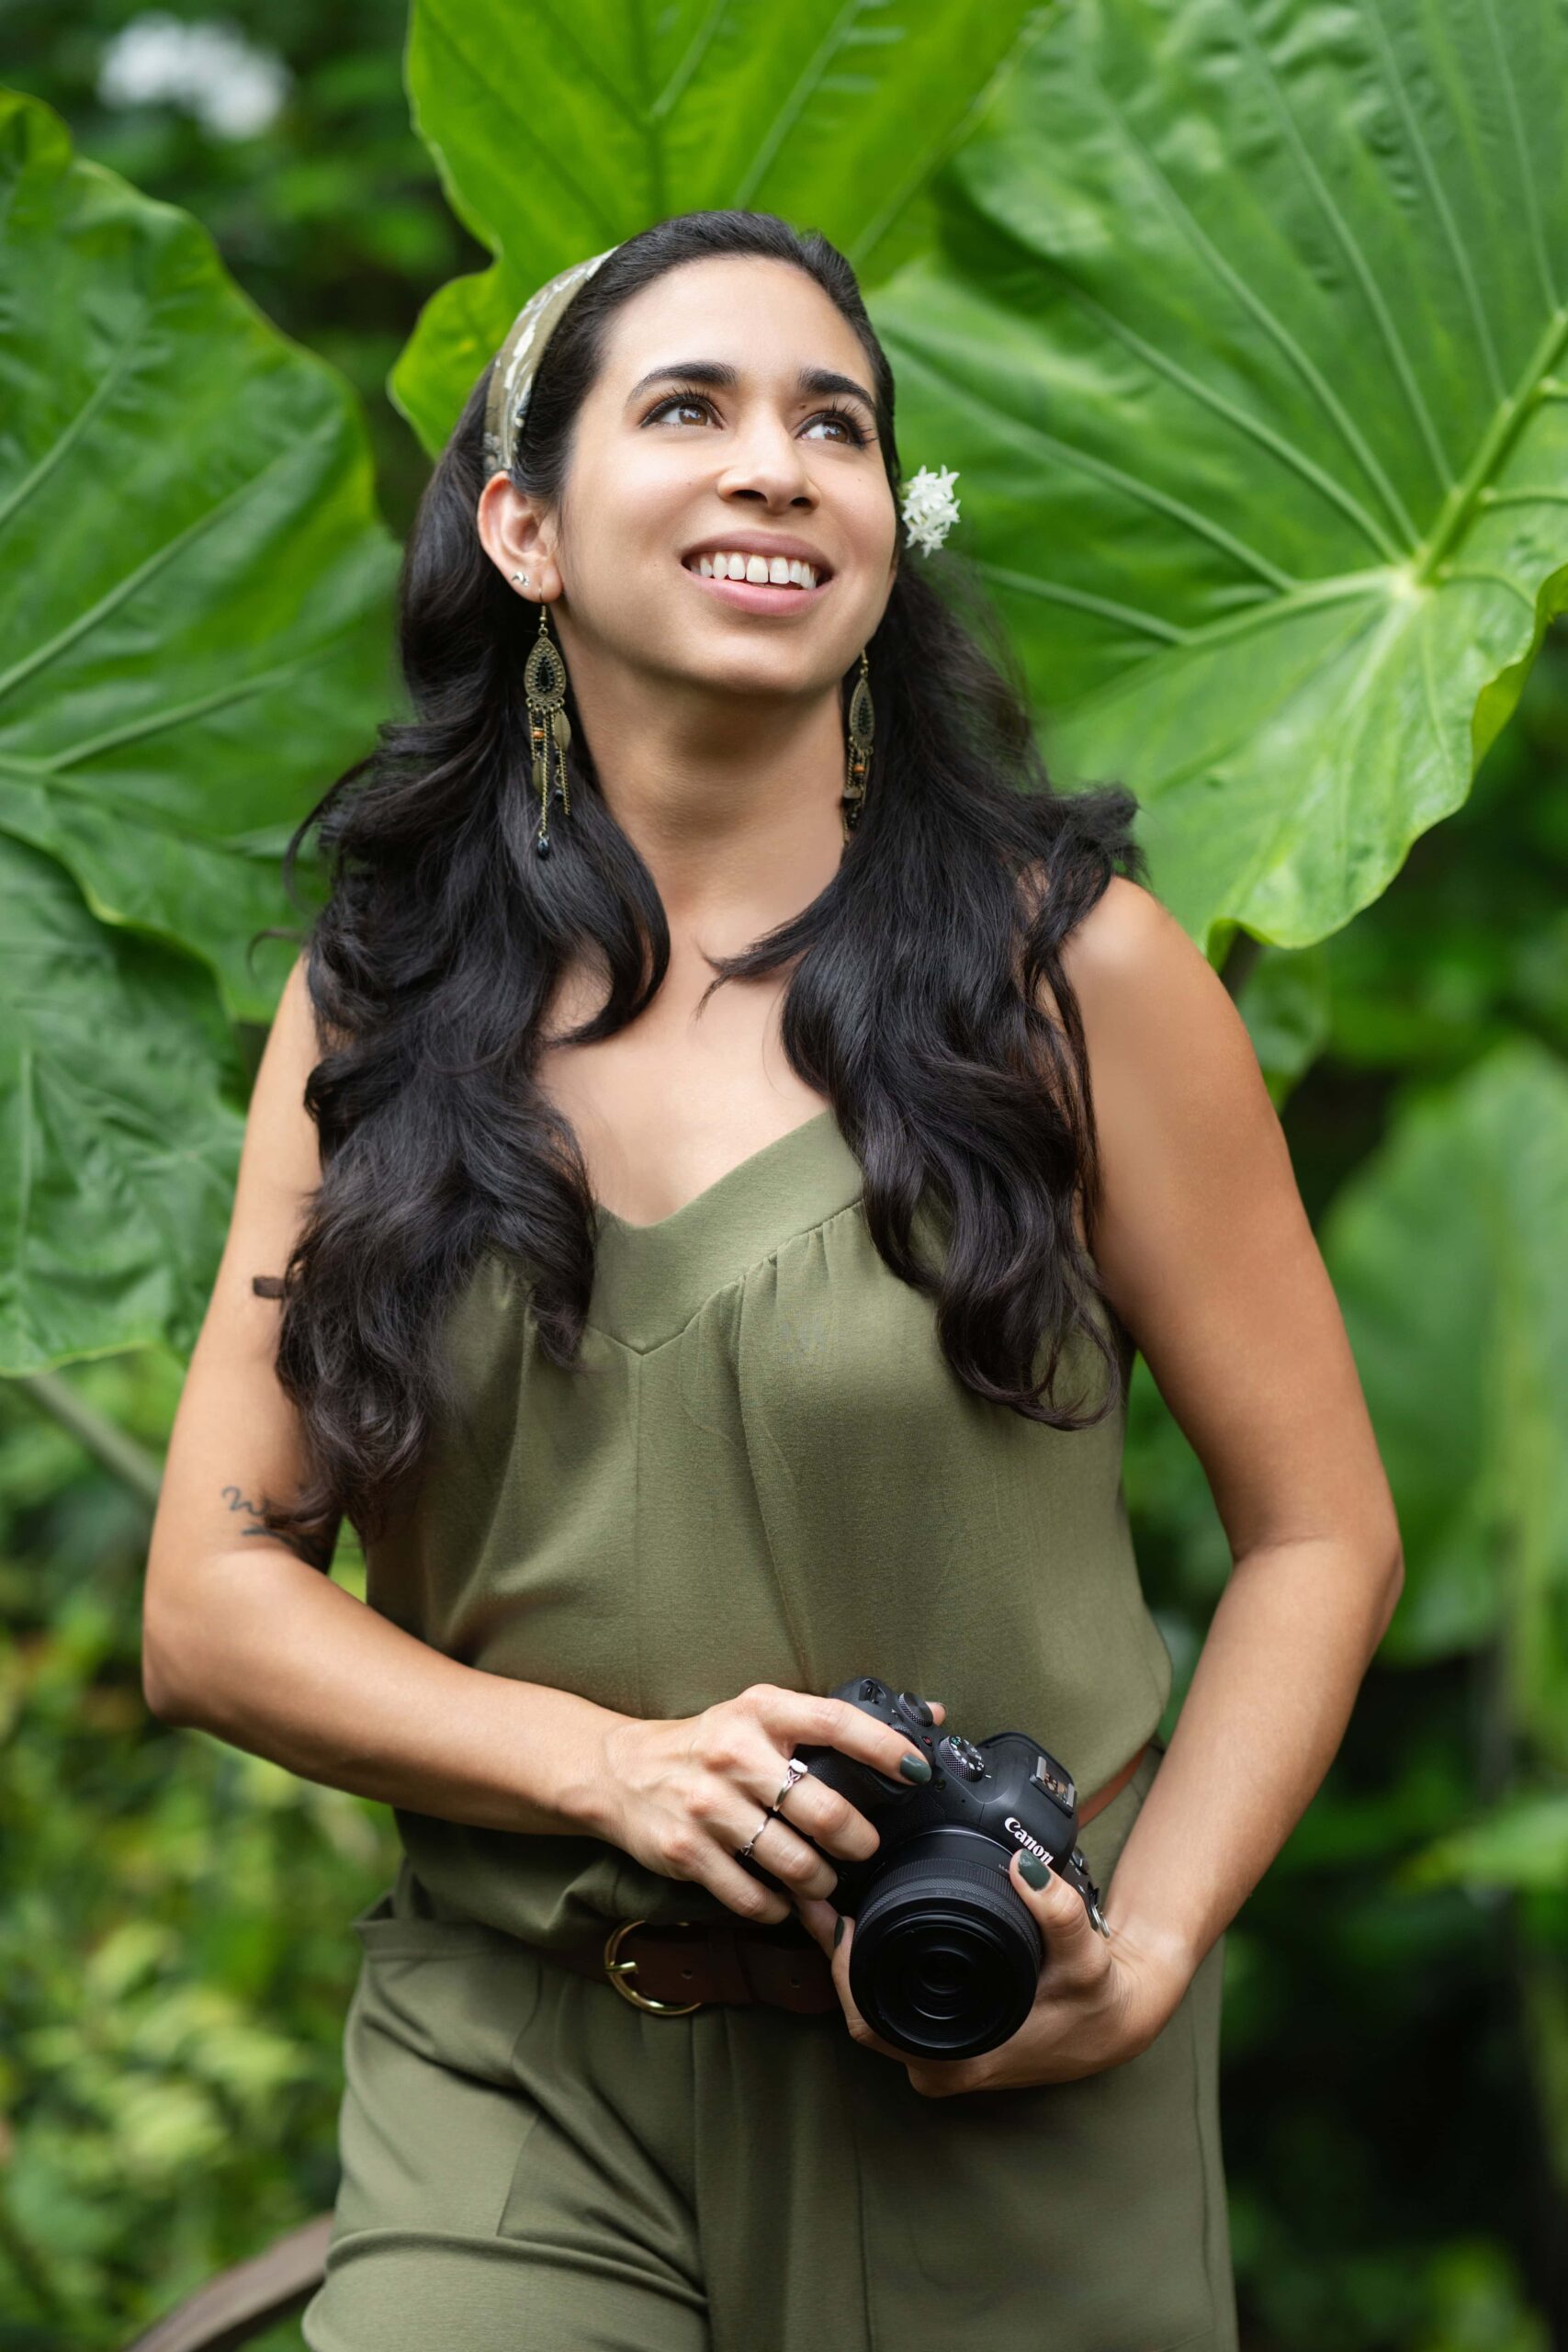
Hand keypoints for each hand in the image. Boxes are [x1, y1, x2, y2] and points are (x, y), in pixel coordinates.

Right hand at [593, 1684, 946, 1927]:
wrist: (622, 1771)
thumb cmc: (710, 1742)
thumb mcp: (763, 1714)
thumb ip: (834, 1720)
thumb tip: (930, 1714)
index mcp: (760, 1711)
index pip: (836, 1723)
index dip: (884, 1747)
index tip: (917, 1770)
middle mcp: (734, 1754)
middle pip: (822, 1810)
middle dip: (858, 1841)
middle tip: (864, 1848)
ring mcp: (708, 1806)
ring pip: (794, 1862)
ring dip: (821, 1882)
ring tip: (825, 1879)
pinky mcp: (687, 1852)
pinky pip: (753, 1897)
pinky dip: (777, 1907)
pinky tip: (782, 1899)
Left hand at [794, 1842, 1192, 2095]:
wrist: (1115, 2023)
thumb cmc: (1096, 1998)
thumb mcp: (1085, 1956)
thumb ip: (1060, 1914)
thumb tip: (1025, 1869)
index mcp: (959, 2060)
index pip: (870, 2025)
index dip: (842, 1972)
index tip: (832, 1917)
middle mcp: (940, 2067)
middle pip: (861, 2015)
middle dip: (835, 1957)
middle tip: (816, 1892)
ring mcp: (940, 2057)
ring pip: (873, 2011)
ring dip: (850, 1962)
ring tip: (828, 1899)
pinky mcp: (945, 2041)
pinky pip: (890, 2006)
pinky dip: (872, 1969)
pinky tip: (860, 1924)